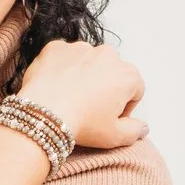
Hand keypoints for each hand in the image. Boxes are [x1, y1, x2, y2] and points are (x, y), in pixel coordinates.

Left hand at [17, 38, 148, 148]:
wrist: (42, 114)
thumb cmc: (81, 124)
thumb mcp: (114, 137)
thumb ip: (134, 131)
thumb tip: (142, 127)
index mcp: (128, 75)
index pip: (133, 90)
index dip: (123, 106)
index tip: (109, 117)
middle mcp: (107, 55)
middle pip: (111, 72)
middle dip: (103, 87)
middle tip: (87, 107)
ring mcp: (80, 48)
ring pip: (86, 61)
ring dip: (82, 74)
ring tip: (69, 96)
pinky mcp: (56, 47)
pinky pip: (61, 56)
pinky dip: (59, 67)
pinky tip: (54, 85)